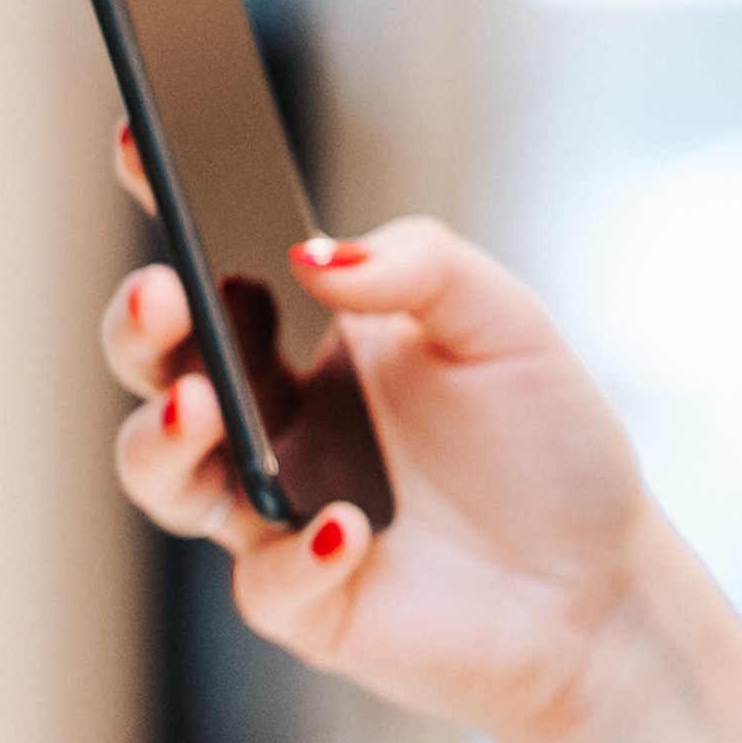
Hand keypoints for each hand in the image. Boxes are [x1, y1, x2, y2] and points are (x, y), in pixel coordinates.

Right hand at [101, 138, 741, 742]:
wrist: (602, 581)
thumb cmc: (544, 441)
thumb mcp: (502, 320)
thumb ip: (418, 265)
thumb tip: (312, 258)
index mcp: (299, 337)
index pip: (211, 259)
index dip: (164, 199)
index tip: (140, 139)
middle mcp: (266, 420)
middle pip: (156, 365)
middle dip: (140, 326)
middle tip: (163, 294)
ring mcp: (273, 511)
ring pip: (163, 476)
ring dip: (164, 440)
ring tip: (203, 409)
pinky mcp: (307, 603)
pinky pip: (264, 582)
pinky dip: (295, 554)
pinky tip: (349, 526)